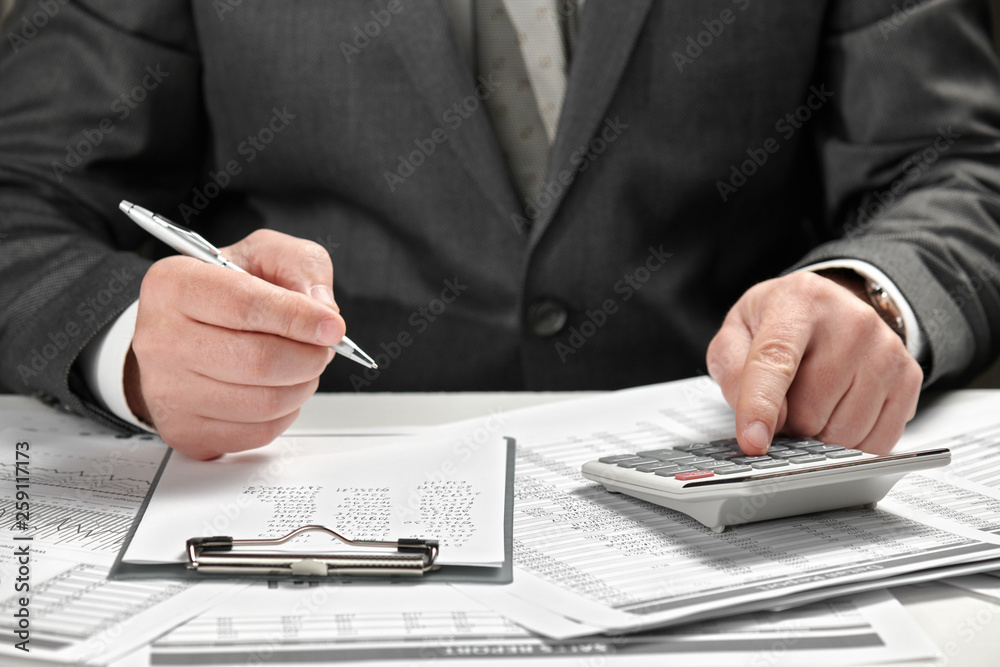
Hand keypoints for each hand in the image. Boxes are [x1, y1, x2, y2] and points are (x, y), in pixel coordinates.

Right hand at [125, 230, 344, 458]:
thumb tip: (324, 310)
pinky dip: (285, 412)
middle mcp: (160, 340)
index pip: (246, 306)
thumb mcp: (264, 255)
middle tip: (322, 348)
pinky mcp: (184, 430)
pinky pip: (258, 432)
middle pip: (259, 361)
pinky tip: (279, 389)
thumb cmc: (224, 292)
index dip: (300, 318)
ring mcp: (167, 391)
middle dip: (309, 356)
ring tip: (302, 366)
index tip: (333, 326)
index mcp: (174, 285)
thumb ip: (301, 267)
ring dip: (302, 385)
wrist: (181, 331)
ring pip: (264, 402)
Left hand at [706, 271, 922, 455]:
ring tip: (813, 401)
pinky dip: (850, 442)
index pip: (776, 361)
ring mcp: (885, 350)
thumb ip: (732, 369)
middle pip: (810, 411)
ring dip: (818, 434)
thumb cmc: (781, 322)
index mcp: (799, 302)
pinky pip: (876, 441)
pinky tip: (839, 413)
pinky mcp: (908, 377)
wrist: (830, 309)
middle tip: (786, 400)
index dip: (760, 406)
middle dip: (788, 423)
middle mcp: (851, 322)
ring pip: (843, 433)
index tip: (753, 441)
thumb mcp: (738, 332)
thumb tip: (752, 420)